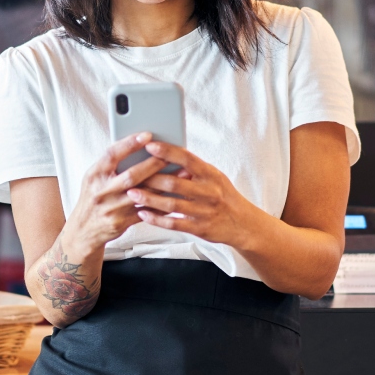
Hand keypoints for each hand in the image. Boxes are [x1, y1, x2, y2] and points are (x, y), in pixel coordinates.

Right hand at [62, 132, 168, 254]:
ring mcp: (111, 208)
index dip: (129, 144)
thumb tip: (137, 144)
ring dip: (163, 184)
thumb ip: (111, 164)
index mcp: (94, 174)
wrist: (84, 230)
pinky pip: (145, 212)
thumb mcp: (94, 177)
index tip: (147, 135)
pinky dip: (160, 204)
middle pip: (131, 176)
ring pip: (142, 194)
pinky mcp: (120, 223)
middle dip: (153, 164)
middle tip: (171, 156)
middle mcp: (101, 191)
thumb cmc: (93, 197)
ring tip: (181, 174)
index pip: (112, 154)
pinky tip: (174, 195)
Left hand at [124, 140, 257, 247]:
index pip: (187, 159)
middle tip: (131, 174)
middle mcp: (209, 192)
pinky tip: (143, 213)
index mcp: (211, 175)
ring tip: (132, 193)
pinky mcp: (200, 228)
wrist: (243, 224)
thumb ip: (194, 169)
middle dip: (150, 178)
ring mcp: (204, 211)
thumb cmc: (224, 196)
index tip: (150, 145)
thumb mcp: (214, 177)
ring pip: (171, 204)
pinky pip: (174, 223)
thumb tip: (167, 152)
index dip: (168, 152)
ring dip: (149, 198)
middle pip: (175, 183)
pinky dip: (156, 219)